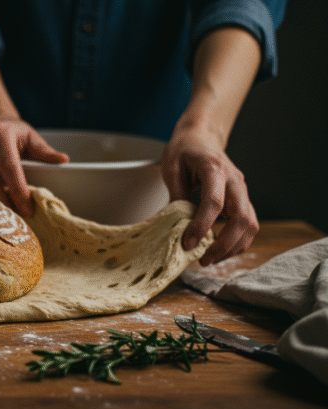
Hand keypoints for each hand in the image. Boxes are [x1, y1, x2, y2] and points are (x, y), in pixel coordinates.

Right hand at [0, 118, 68, 216]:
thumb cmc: (13, 133)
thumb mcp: (30, 136)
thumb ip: (44, 151)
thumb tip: (63, 161)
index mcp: (0, 132)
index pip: (9, 167)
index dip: (18, 191)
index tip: (28, 209)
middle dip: (2, 202)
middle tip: (15, 219)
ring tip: (4, 213)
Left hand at [161, 125, 258, 265]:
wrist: (201, 136)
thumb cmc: (184, 150)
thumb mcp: (171, 169)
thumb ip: (176, 196)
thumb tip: (177, 227)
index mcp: (214, 169)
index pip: (214, 202)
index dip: (202, 226)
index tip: (188, 244)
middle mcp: (234, 180)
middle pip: (242, 218)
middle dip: (224, 244)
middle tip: (203, 260)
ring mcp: (242, 190)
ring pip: (251, 224)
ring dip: (233, 246)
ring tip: (210, 259)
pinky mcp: (243, 198)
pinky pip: (248, 224)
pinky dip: (237, 241)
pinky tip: (219, 249)